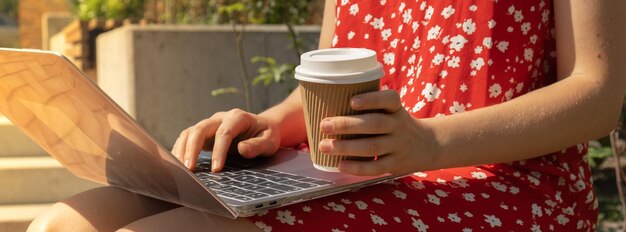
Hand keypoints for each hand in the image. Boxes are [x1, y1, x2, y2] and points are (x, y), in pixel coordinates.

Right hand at [172, 109, 280, 171]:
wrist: (261, 128)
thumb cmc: (266, 135)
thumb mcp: (270, 141)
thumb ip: (258, 145)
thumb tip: (241, 149)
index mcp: (238, 117)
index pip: (224, 133)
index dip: (218, 151)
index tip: (216, 169)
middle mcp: (220, 118)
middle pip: (200, 129)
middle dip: (192, 149)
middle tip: (190, 170)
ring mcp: (210, 124)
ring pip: (190, 132)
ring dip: (183, 150)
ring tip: (181, 170)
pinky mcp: (203, 133)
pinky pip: (187, 138)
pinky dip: (180, 150)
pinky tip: (178, 164)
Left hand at [318, 90, 436, 175]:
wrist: (427, 145)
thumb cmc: (396, 123)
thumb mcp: (391, 110)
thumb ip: (369, 106)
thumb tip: (326, 100)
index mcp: (396, 109)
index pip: (389, 99)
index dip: (371, 99)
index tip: (351, 101)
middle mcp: (399, 126)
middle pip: (374, 124)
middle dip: (347, 125)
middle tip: (324, 125)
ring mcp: (398, 146)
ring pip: (372, 146)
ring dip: (346, 147)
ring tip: (324, 146)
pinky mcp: (395, 164)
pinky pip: (375, 167)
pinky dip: (357, 167)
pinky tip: (340, 164)